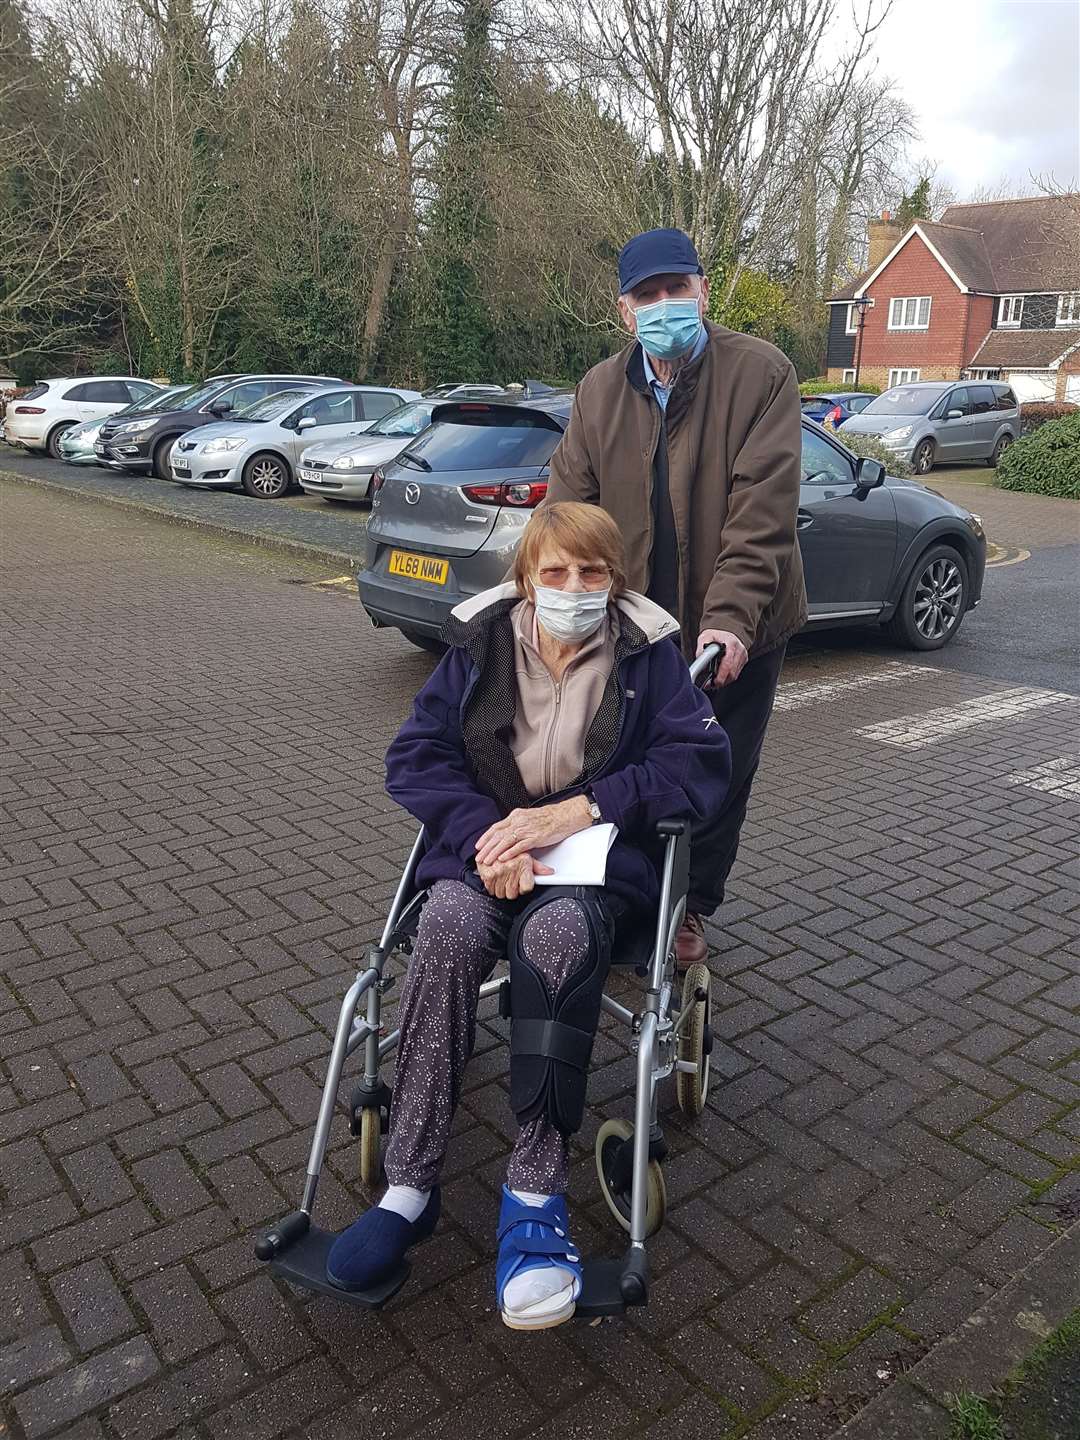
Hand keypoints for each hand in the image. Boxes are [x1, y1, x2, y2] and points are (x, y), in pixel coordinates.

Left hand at [475, 796, 592, 866]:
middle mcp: (519, 821)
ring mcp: (526, 829)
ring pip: (505, 841)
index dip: (485, 837)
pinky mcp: (535, 837)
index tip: (478, 846)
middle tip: (478, 857)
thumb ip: (517, 824)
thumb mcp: (528, 817)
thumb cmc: (548, 818)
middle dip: (486, 848)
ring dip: (494, 852)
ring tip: (487, 861)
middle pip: (497, 835)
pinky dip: (510, 853)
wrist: (563, 816)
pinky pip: (519, 846)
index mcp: (516, 816)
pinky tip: (503, 859)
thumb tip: (507, 831)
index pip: (496, 827)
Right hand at [476, 853, 552, 899]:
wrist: (491, 845)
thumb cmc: (510, 852)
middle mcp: (509, 869)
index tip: (522, 884)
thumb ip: (538, 867)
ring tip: (503, 879)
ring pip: (502, 894)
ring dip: (502, 889)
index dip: (524, 887)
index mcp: (522, 864)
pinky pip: (491, 890)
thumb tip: (550, 872)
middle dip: (512, 890)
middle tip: (511, 881)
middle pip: (512, 894)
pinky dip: (492, 887)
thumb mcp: (526, 857)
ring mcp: (497, 873)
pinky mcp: (487, 876)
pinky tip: (495, 878)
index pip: (526, 888)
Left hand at [697, 629, 747, 686]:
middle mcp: (739, 649)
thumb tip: (700, 660)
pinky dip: (728, 678)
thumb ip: (702, 648)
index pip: (728, 663)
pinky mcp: (743, 660)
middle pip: (732, 672)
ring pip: (734, 675)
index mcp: (731, 643)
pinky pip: (736, 673)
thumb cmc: (716, 635)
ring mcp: (742, 656)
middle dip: (721, 681)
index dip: (721, 675)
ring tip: (713, 683)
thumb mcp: (706, 637)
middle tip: (711, 684)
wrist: (726, 632)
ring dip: (724, 681)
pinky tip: (720, 678)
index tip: (713, 681)